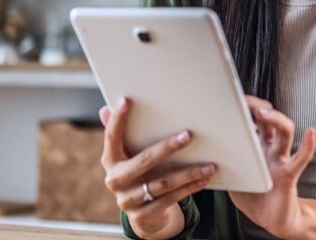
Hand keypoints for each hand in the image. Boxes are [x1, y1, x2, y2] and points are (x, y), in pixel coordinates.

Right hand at [99, 98, 216, 239]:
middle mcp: (115, 180)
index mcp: (110, 160)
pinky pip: (170, 199)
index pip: (111, 137)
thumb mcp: (129, 155)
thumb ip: (121, 133)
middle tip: (189, 135)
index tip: (126, 100)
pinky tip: (204, 179)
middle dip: (168, 147)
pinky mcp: (143, 216)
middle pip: (144, 161)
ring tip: (209, 164)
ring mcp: (128, 200)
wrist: (143, 213)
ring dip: (189, 172)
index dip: (117, 119)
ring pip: (163, 183)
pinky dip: (189, 189)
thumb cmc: (140, 173)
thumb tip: (106, 107)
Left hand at [228, 96, 315, 237]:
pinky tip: (310, 134)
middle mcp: (270, 149)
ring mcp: (280, 160)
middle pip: (269, 120)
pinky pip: (300, 159)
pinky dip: (307, 147)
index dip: (247, 108)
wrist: (269, 220)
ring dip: (276, 120)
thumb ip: (223, 163)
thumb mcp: (232, 177)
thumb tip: (202, 152)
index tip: (234, 98)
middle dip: (259, 108)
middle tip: (247, 102)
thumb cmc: (252, 197)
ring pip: (284, 133)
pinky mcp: (288, 176)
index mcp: (256, 147)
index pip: (254, 120)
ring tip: (265, 113)